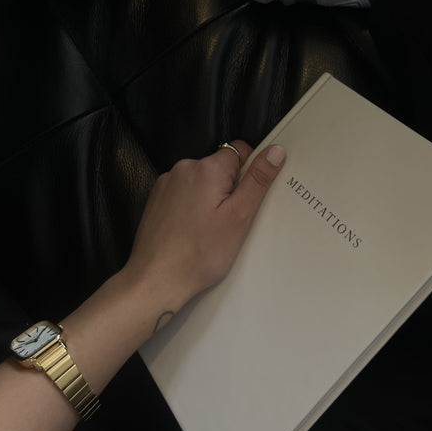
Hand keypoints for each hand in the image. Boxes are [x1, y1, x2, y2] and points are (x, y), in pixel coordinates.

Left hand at [123, 141, 285, 315]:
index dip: (248, 174)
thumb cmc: (200, 253)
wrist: (156, 279)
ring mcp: (166, 183)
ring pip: (201, 181)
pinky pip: (184, 193)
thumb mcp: (239, 216)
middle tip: (228, 222)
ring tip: (208, 230)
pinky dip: (191, 206)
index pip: (239, 151)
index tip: (244, 200)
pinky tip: (191, 231)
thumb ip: (258, 180)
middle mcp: (183, 168)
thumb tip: (275, 151)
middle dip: (228, 189)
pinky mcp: (156, 199)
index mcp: (206, 168)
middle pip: (219, 167)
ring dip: (209, 198)